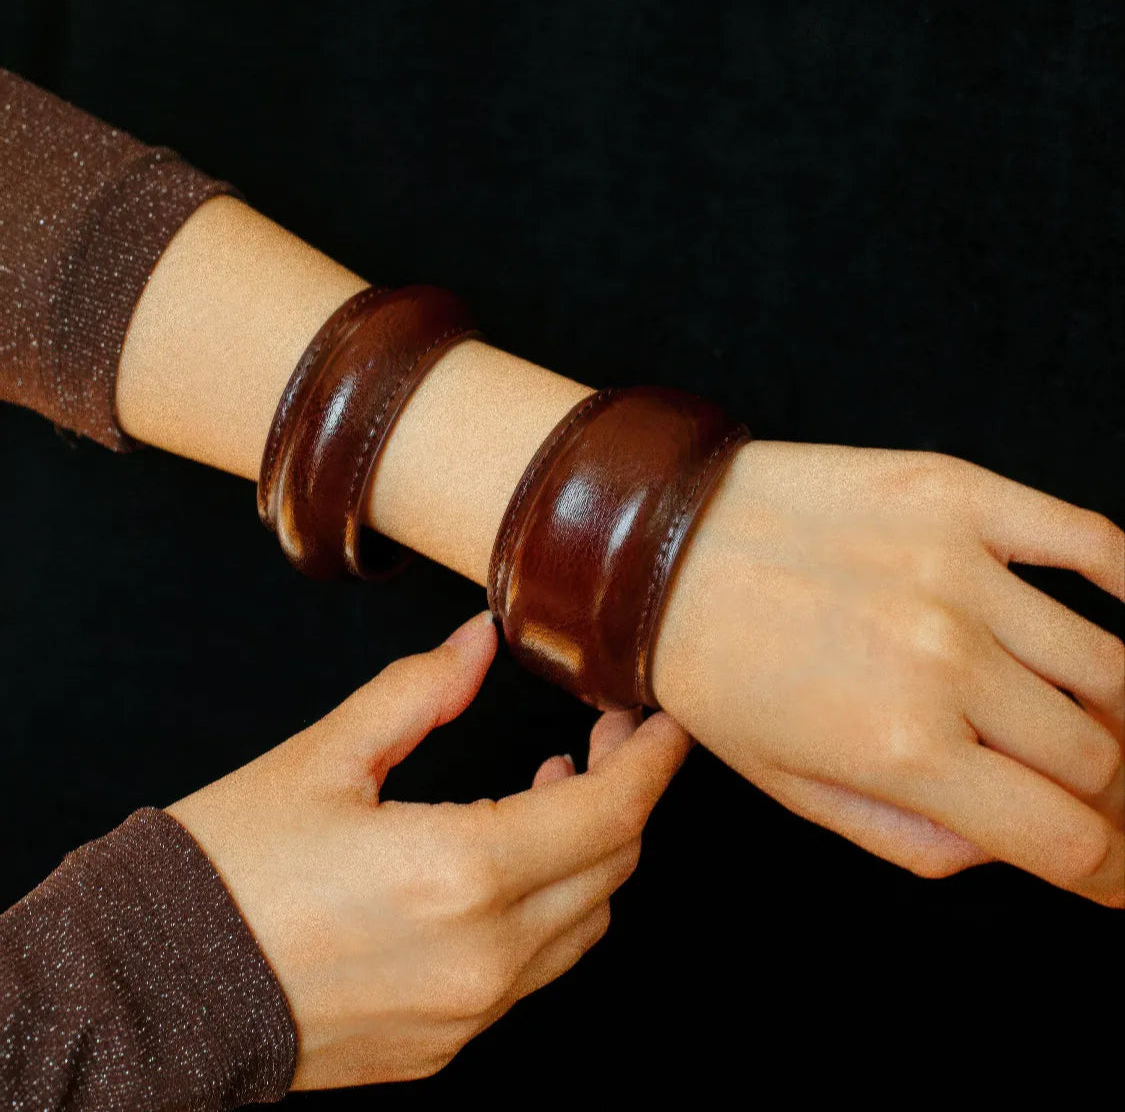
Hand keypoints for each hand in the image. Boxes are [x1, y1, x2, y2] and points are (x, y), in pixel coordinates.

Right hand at [166, 609, 692, 1088]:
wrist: (145, 992)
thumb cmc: (228, 867)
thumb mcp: (326, 758)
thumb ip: (421, 692)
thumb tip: (480, 641)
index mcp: (460, 874)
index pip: (609, 812)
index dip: (652, 758)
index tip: (664, 719)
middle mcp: (483, 957)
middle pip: (612, 865)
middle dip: (626, 792)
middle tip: (604, 734)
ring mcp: (470, 1012)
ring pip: (585, 922)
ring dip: (590, 850)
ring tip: (553, 785)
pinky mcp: (446, 1043)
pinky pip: (537, 970)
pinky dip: (551, 907)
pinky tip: (509, 864)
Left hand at [651, 440, 1123, 906]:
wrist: (659, 545)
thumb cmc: (714, 668)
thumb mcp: (789, 787)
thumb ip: (912, 838)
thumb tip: (1012, 845)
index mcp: (899, 748)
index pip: (1066, 839)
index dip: (1108, 874)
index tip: (1110, 871)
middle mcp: (944, 661)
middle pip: (1099, 759)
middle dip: (1099, 793)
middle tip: (1079, 788)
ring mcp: (957, 569)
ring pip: (1111, 666)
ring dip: (1112, 709)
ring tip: (1083, 716)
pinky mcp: (956, 494)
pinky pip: (1092, 540)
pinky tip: (1121, 612)